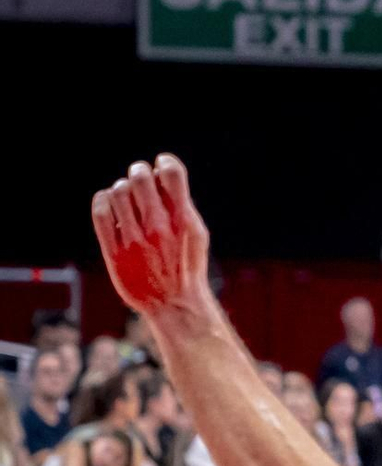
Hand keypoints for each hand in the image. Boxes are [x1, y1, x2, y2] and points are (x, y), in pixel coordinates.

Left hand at [91, 156, 211, 321]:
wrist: (173, 304)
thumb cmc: (186, 265)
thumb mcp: (196, 234)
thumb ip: (182, 204)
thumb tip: (162, 173)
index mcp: (183, 221)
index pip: (171, 173)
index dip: (165, 162)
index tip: (161, 165)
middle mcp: (159, 229)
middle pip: (140, 178)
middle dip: (139, 172)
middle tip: (140, 179)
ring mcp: (135, 241)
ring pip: (118, 192)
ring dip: (122, 189)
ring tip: (127, 199)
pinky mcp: (115, 253)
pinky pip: (101, 213)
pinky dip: (103, 201)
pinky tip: (110, 204)